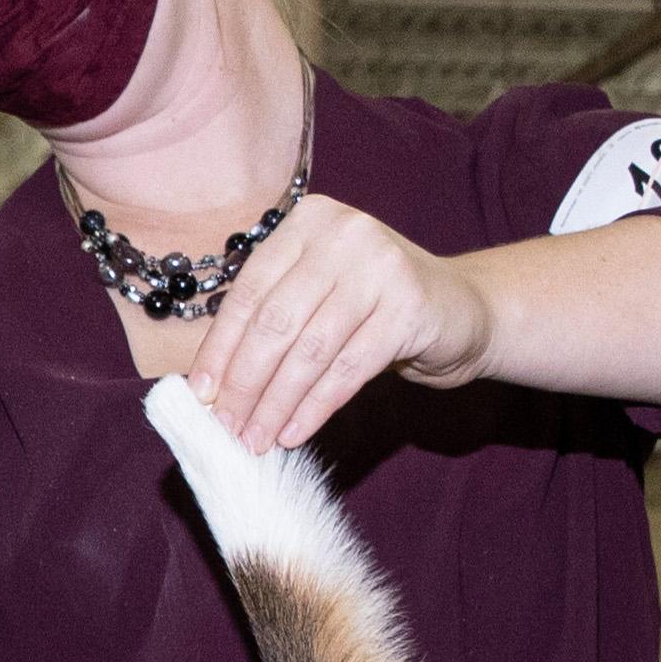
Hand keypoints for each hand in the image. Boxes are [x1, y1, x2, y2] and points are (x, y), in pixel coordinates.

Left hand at [184, 199, 494, 453]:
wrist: (460, 309)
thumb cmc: (371, 308)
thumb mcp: (316, 295)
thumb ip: (269, 319)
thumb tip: (208, 381)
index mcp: (309, 221)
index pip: (249, 292)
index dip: (220, 348)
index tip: (200, 395)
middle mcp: (344, 234)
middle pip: (276, 321)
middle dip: (245, 382)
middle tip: (226, 426)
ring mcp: (381, 266)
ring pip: (309, 350)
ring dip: (276, 403)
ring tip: (256, 440)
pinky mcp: (409, 308)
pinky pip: (347, 370)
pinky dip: (314, 407)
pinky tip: (293, 433)